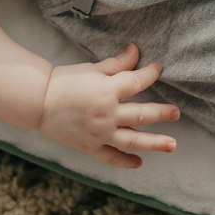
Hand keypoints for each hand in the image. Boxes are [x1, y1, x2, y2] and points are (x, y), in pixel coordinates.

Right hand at [39, 42, 179, 167]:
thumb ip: (117, 64)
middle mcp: (107, 113)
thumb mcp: (92, 68)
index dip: (150, 73)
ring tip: (172, 144)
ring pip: (134, 140)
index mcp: (107, 90)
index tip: (158, 68)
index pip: (137, 81)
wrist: (38, 100)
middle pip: (142, 114)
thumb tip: (136, 51)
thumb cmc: (64, 80)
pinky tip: (139, 162)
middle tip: (176, 112)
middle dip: (162, 112)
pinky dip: (126, 162)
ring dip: (155, 143)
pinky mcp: (91, 146)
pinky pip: (112, 157)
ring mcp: (100, 133)